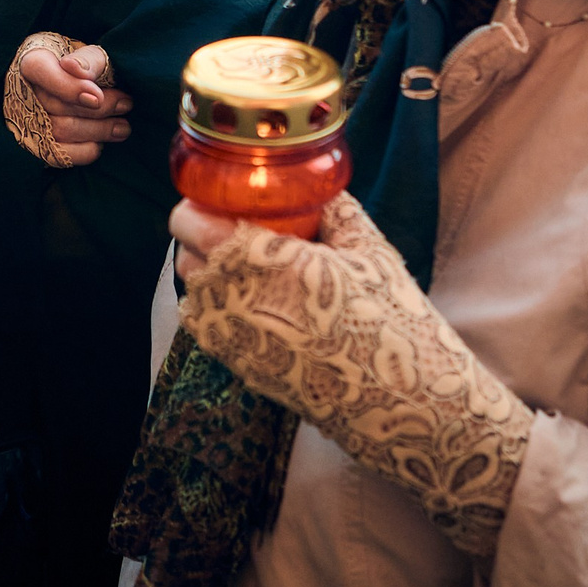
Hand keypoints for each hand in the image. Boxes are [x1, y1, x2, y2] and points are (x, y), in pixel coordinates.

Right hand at [15, 39, 131, 164]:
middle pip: (57, 106)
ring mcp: (27, 120)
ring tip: (123, 127)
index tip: (97, 97)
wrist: (69, 82)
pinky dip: (85, 151)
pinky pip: (60, 155)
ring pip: (60, 131)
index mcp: (33, 61)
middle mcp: (23, 92)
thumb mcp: (87, 49)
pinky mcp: (38, 144)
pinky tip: (101, 141)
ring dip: (98, 131)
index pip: (41, 72)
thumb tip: (75, 68)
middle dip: (98, 110)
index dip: (69, 87)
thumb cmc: (80, 64)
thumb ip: (88, 57)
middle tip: (126, 104)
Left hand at [177, 193, 531, 555]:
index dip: (198, 206)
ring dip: (210, 275)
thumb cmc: (390, 318)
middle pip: (186, 254)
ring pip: (194, 292)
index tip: (219, 200)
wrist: (402, 401)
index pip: (188, 221)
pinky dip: (218, 310)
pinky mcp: (238, 369)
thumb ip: (334, 209)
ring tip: (249, 268)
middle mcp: (233, 297)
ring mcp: (231, 338)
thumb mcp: (369, 249)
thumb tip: (317, 185)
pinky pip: (206, 327)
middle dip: (203, 239)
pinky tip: (256, 304)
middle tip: (237, 231)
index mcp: (261, 257)